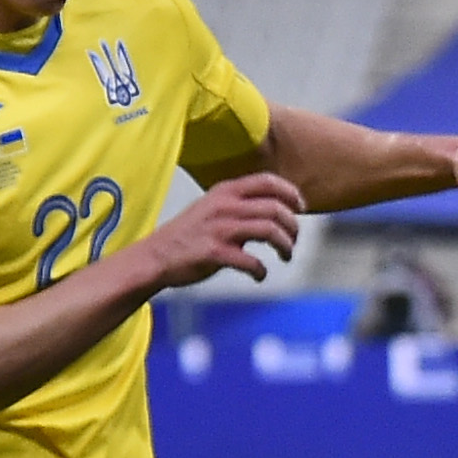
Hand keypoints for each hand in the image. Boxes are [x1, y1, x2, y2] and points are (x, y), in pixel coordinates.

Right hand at [137, 173, 302, 288]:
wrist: (156, 256)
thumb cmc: (189, 235)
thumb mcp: (213, 208)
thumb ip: (241, 206)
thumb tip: (275, 213)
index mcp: (225, 191)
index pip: (267, 181)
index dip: (290, 193)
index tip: (301, 208)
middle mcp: (224, 206)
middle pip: (275, 208)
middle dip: (292, 226)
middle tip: (293, 240)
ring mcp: (219, 229)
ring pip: (269, 230)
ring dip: (285, 246)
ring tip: (286, 256)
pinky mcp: (214, 253)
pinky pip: (251, 261)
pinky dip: (261, 270)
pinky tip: (259, 275)